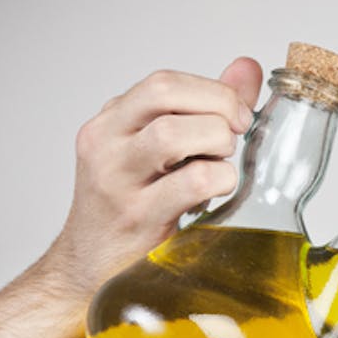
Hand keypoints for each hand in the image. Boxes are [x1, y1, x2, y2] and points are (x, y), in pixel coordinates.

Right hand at [41, 57, 262, 299]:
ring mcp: (116, 180)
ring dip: (216, 142)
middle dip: (218, 108)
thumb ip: (204, 108)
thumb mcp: (159, 151)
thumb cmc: (132, 206)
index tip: (239, 114)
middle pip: (165, 94)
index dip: (212, 90)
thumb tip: (247, 69)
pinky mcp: (136, 217)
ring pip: (171, 134)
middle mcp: (106, 144)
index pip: (163, 82)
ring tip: (222, 163)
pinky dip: (218, 179)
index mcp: (111, 122)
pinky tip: (216, 192)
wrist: (90, 268)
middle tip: (237, 135)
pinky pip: (190, 182)